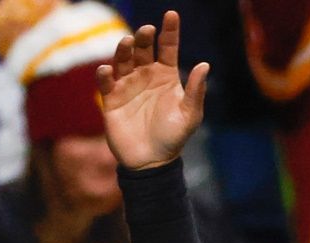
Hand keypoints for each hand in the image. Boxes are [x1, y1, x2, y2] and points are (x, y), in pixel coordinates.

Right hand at [96, 11, 208, 171]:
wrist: (152, 161)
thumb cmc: (173, 137)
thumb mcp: (190, 115)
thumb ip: (195, 91)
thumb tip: (205, 65)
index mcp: (166, 76)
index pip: (167, 48)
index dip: (170, 31)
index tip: (171, 15)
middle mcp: (145, 75)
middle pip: (143, 49)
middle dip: (144, 38)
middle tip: (146, 30)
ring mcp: (127, 85)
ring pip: (123, 60)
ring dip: (124, 50)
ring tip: (128, 42)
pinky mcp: (111, 99)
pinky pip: (106, 82)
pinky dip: (105, 74)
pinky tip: (108, 69)